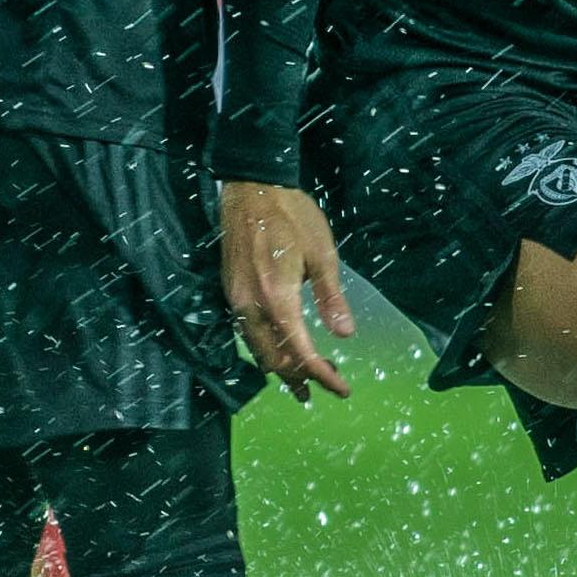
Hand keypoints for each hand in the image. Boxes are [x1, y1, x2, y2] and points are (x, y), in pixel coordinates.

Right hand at [221, 179, 355, 400]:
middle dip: (301, 378)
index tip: (342, 389)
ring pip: (257, 350)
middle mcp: (252, 305)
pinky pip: (247, 334)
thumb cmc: (292, 215)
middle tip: (329, 383)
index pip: (300, 353)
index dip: (322, 376)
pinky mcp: (231, 292)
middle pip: (274, 360)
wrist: (250, 188)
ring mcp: (237, 300)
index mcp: (278, 297)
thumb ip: (331, 298)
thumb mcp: (323, 254)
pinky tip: (282, 347)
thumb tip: (345, 334)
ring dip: (282, 368)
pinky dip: (267, 349)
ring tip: (306, 379)